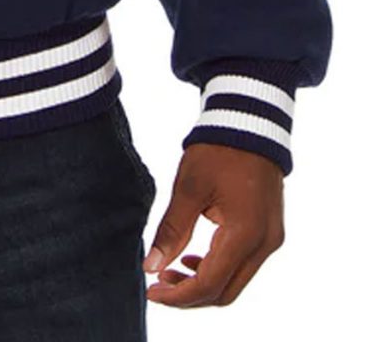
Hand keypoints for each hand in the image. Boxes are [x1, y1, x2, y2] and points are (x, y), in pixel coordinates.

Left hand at [142, 142, 284, 307]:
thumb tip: (151, 266)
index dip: (179, 295)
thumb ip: (172, 231)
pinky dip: (218, 269)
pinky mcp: (269, 233)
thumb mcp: (189, 188)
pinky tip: (192, 259)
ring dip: (203, 284)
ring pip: (235, 281)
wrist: (249, 124)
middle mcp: (265, 244)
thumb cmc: (217, 151)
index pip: (210, 284)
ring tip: (170, 271)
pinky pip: (243, 265)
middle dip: (190, 296)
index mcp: (245, 234)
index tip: (151, 292)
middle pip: (226, 292)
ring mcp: (271, 240)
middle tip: (157, 286)